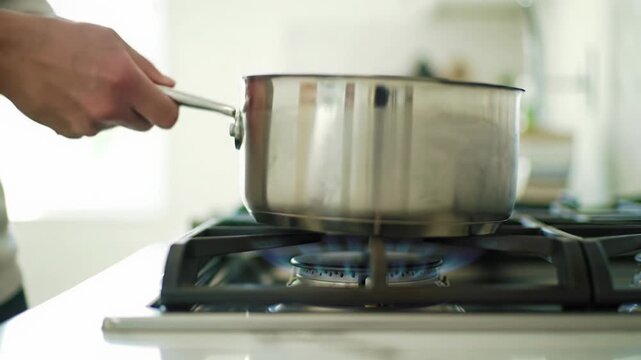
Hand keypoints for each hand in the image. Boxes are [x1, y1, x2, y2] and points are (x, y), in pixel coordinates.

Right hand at [0, 10, 178, 137]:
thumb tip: (167, 86)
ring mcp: (90, 124)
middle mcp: (110, 107)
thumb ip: (145, 68)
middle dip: (139, 109)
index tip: (167, 106)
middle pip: (144, 124)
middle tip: (122, 89)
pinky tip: (74, 95)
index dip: (169, 111)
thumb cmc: (60, 41)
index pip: (166, 115)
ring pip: (117, 125)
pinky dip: (89, 116)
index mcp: (125, 82)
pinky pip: (93, 128)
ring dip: (111, 111)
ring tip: (89, 85)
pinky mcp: (72, 132)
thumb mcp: (112, 42)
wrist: (14, 52)